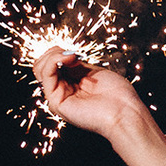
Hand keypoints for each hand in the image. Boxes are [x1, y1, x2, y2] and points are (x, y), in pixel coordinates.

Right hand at [32, 44, 152, 139]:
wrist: (125, 113)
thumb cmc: (118, 96)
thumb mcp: (94, 73)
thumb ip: (76, 66)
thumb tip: (65, 55)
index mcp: (73, 85)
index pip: (53, 65)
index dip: (60, 53)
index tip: (75, 52)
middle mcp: (63, 92)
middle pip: (42, 66)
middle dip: (53, 52)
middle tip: (71, 53)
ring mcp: (59, 97)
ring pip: (40, 69)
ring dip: (53, 55)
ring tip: (71, 56)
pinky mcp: (56, 102)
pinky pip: (46, 75)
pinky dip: (54, 61)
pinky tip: (69, 58)